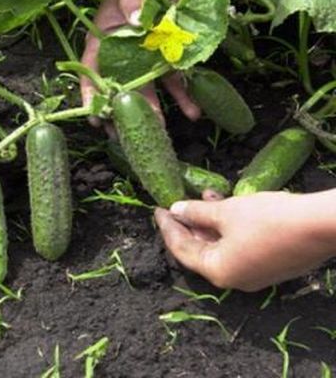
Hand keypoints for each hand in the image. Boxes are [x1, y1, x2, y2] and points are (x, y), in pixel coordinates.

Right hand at [81, 0, 200, 129]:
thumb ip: (132, 2)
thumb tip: (135, 22)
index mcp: (104, 40)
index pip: (92, 71)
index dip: (92, 95)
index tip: (96, 117)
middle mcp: (122, 55)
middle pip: (120, 89)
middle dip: (124, 114)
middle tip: (126, 137)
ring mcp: (146, 59)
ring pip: (148, 91)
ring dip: (154, 113)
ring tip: (160, 133)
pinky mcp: (169, 58)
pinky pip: (176, 81)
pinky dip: (185, 97)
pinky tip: (194, 112)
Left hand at [154, 191, 335, 291]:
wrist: (322, 226)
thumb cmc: (268, 219)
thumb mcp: (228, 212)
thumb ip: (198, 213)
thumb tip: (177, 211)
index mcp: (218, 271)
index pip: (182, 250)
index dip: (168, 228)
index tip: (158, 209)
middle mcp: (234, 279)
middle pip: (200, 250)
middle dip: (189, 224)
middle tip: (177, 203)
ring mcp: (254, 274)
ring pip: (221, 246)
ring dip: (210, 222)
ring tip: (203, 197)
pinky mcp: (271, 264)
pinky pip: (239, 246)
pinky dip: (228, 227)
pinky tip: (227, 204)